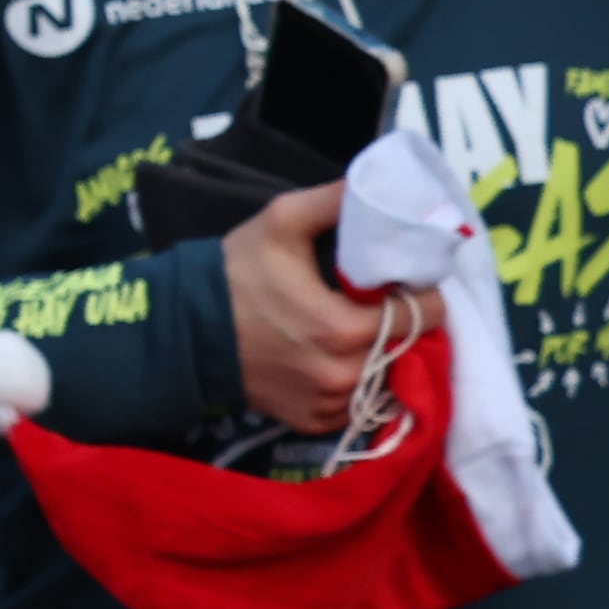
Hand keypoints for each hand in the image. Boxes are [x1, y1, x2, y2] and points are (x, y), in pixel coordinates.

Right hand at [219, 180, 432, 437]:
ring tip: (351, 331)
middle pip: (405, 349)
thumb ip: (334, 202)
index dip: (421, 295)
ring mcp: (328, 404)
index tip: (403, 284)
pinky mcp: (312, 421)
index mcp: (343, 328)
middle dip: (398, 326)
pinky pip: (354, 404)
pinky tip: (328, 358)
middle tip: (374, 304)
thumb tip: (379, 187)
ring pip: (382, 379)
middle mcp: (342, 375)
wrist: (184, 329)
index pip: (424, 317)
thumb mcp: (280, 222)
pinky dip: (351, 382)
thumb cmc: (235, 273)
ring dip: (377, 357)